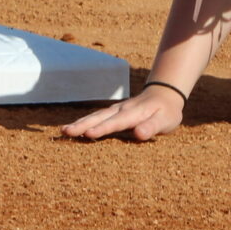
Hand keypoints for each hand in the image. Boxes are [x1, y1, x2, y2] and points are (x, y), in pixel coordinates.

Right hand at [60, 88, 185, 141]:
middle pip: (99, 118)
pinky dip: (84, 122)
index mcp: (133, 113)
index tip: (88, 134)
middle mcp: (121, 110)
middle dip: (82, 125)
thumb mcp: (165, 121)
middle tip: (65, 132)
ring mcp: (115, 110)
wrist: (164, 95)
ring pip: (95, 116)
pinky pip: (97, 117)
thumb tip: (139, 134)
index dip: (102, 129)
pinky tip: (75, 129)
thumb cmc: (166, 112)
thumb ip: (152, 127)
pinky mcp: (113, 113)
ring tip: (64, 131)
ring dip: (80, 123)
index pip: (116, 123)